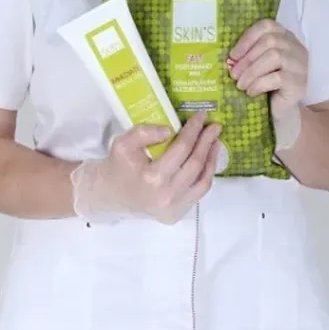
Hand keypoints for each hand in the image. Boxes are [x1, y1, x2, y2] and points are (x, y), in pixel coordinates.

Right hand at [71, 111, 222, 223]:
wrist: (113, 194)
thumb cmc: (119, 166)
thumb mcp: (123, 143)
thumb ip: (144, 133)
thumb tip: (169, 130)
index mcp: (152, 177)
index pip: (181, 149)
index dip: (193, 130)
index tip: (201, 115)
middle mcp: (167, 195)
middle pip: (195, 164)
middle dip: (207, 142)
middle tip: (215, 126)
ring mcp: (174, 208)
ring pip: (203, 180)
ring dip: (212, 158)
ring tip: (215, 141)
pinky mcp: (178, 214)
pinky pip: (199, 192)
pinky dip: (206, 174)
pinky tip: (208, 159)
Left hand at [227, 19, 307, 150]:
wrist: (280, 111)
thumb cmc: (266, 85)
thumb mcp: (257, 65)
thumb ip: (249, 55)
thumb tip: (229, 57)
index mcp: (285, 37)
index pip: (267, 26)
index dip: (248, 38)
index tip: (233, 55)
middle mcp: (296, 47)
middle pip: (270, 41)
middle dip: (247, 58)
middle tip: (233, 74)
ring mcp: (300, 65)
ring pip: (274, 57)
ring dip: (252, 72)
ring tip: (240, 85)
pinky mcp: (299, 83)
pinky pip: (277, 77)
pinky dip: (259, 84)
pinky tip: (251, 92)